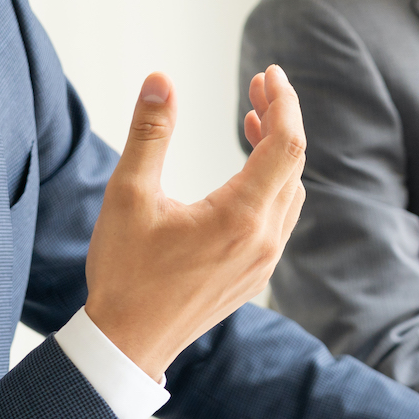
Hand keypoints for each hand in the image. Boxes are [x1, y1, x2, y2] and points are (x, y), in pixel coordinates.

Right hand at [83, 66, 306, 378]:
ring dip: (278, 152)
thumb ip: (150, 133)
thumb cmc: (124, 274)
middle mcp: (264, 241)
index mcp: (240, 217)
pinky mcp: (254, 276)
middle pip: (293, 164)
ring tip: (253, 121)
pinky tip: (247, 173)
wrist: (126, 345)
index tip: (269, 73)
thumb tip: (160, 80)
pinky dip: (272, 184)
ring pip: (291, 192)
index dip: (283, 102)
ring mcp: (263, 262)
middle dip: (280, 118)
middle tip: (258, 86)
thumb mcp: (128, 195)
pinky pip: (280, 218)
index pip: (286, 144)